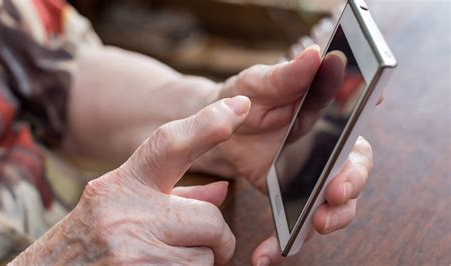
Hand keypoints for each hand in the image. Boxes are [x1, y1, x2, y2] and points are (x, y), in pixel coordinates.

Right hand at [11, 96, 250, 264]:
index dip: (208, 124)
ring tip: (167, 262)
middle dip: (215, 237)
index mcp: (121, 186)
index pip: (169, 145)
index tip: (240, 106)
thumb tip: (222, 190)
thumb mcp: (122, 209)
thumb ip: (176, 198)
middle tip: (201, 245)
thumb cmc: (89, 244)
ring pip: (206, 256)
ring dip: (199, 262)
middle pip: (211, 219)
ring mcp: (133, 252)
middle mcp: (126, 214)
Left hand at [192, 45, 380, 264]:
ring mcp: (309, 177)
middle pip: (352, 174)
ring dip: (329, 220)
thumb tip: (315, 55)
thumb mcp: (258, 82)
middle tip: (333, 196)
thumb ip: (285, 74)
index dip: (358, 152)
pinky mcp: (290, 198)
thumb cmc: (242, 97)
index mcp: (325, 119)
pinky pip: (297, 224)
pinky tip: (267, 253)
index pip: (355, 134)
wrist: (216, 128)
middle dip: (348, 189)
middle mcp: (325, 150)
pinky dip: (286, 242)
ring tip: (312, 226)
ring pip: (333, 205)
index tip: (348, 170)